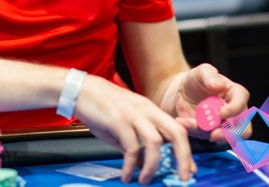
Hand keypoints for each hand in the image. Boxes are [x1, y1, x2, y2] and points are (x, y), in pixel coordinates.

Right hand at [74, 74, 195, 184]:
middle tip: (182, 177)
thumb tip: (143, 164)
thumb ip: (135, 143)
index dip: (186, 151)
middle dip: (183, 157)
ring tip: (145, 180)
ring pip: (156, 142)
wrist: (79, 90)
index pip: (177, 130)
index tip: (189, 169)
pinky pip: (131, 147)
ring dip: (154, 165)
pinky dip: (131, 165)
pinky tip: (127, 175)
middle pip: (175, 133)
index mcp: (150, 110)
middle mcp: (146, 110)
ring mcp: (133, 114)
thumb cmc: (100, 107)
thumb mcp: (122, 125)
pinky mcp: (118, 120)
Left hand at [172, 63, 249, 140]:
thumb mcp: (201, 72)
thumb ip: (210, 76)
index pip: (241, 102)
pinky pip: (204, 135)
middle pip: (244, 129)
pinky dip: (192, 129)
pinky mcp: (209, 133)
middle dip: (231, 134)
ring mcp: (222, 125)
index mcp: (235, 94)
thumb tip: (219, 86)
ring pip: (224, 137)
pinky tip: (181, 121)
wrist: (179, 92)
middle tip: (215, 134)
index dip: (234, 109)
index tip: (222, 113)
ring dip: (208, 134)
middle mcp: (234, 113)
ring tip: (190, 124)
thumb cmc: (196, 79)